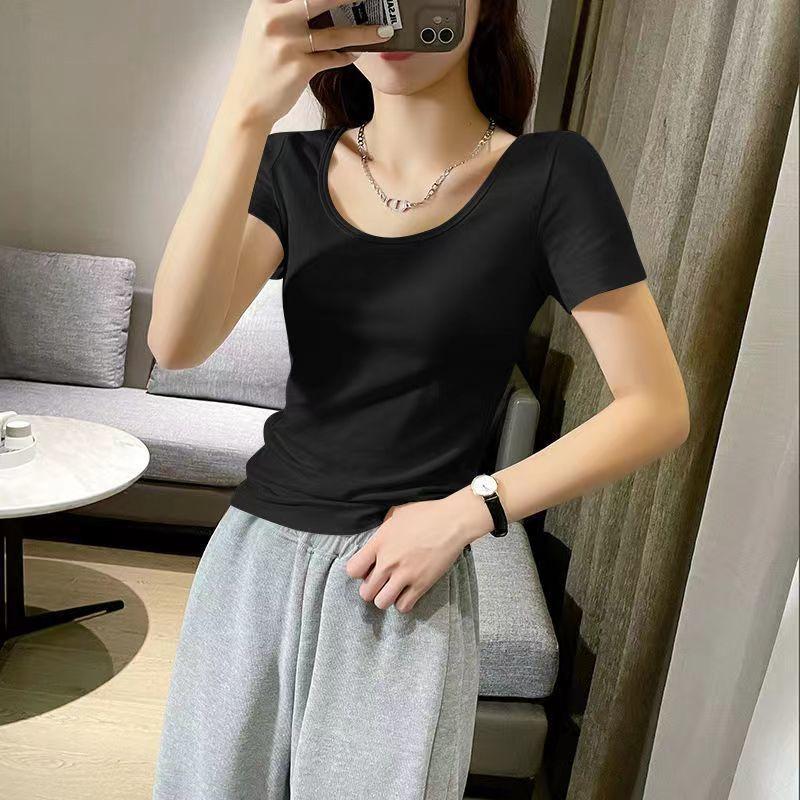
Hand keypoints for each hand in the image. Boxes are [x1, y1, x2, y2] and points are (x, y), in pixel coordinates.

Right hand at [223, 0, 394, 129]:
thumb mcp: (264, 27)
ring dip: (363, 33)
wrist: (247, 103)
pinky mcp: (299, 68)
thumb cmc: (259, 64)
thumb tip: (323, 4)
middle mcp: (275, 20)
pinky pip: (332, 58)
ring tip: (383, 31)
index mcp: (265, 4)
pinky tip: (355, 53)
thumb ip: (286, 9)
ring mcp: (287, 44)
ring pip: (335, 34)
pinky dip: (346, 56)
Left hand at [345, 497, 475, 613]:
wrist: (452, 521)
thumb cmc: (426, 513)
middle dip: (371, 589)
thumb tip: (379, 539)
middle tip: (380, 583)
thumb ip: (383, 530)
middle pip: (365, 592)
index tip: (366, 570)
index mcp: (379, 543)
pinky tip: (407, 593)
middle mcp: (388, 562)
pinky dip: (403, 603)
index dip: (358, 572)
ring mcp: (405, 575)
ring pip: (382, 603)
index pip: (353, 569)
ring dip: (385, 598)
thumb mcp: (396, 514)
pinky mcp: (422, 584)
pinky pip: (404, 606)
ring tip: (392, 590)